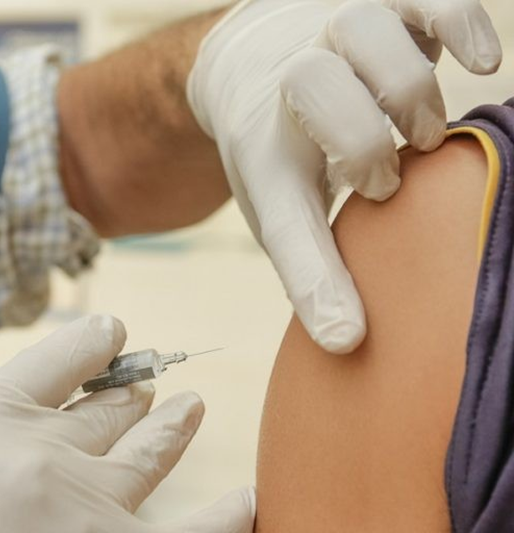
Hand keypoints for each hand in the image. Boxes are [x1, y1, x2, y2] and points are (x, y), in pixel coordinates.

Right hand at [0, 315, 255, 532]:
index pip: (57, 360)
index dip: (89, 341)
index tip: (110, 332)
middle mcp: (49, 454)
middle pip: (105, 408)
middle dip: (128, 389)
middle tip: (148, 381)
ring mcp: (88, 509)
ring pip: (146, 455)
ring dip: (172, 428)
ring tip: (190, 409)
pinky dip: (223, 519)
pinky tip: (247, 501)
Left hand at [187, 0, 500, 352]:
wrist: (252, 61)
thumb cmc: (284, 149)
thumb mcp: (286, 207)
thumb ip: (315, 260)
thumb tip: (346, 340)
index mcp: (262, 150)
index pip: (285, 215)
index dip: (317, 277)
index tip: (346, 335)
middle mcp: (292, 81)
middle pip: (318, 87)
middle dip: (363, 141)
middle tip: (384, 180)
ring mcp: (333, 31)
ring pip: (367, 31)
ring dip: (409, 90)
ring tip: (422, 133)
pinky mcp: (383, 3)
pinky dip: (459, 23)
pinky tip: (482, 59)